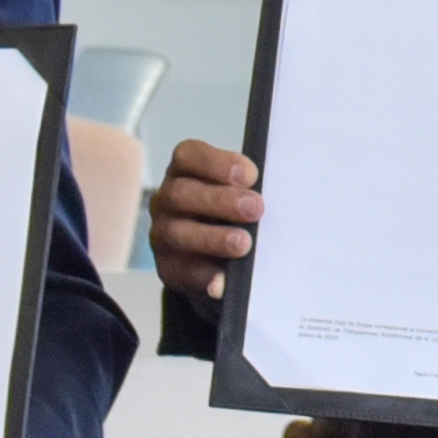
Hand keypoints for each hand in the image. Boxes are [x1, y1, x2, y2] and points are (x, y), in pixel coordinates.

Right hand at [151, 138, 260, 301]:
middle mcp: (167, 200)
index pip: (189, 156)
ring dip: (213, 238)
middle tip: (255, 208)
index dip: (217, 163)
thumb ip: (250, 190)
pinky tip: (224, 281)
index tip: (251, 175)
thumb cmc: (231, 212)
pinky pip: (182, 271)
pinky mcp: (168, 267)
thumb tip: (274, 196)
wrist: (213, 254)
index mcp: (185, 172)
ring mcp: (163, 234)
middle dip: (221, 200)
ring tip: (243, 244)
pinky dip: (205, 276)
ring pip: (178, 233)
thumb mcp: (238, 193)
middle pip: (182, 194)